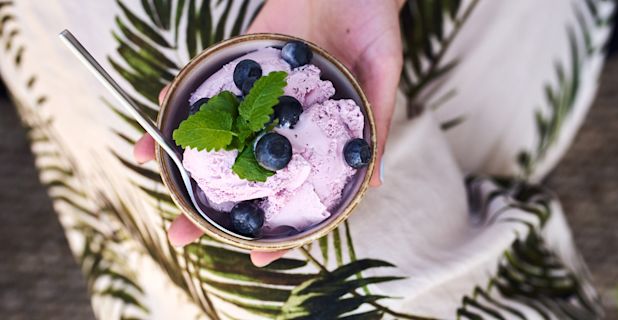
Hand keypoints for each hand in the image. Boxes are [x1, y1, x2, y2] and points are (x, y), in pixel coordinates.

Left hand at [134, 0, 403, 265]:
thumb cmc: (375, 26)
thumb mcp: (383, 77)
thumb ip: (376, 127)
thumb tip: (373, 182)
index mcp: (319, 135)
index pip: (294, 189)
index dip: (278, 224)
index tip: (257, 257)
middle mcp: (286, 121)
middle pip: (246, 170)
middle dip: (213, 202)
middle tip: (184, 232)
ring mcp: (261, 94)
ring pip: (221, 134)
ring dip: (189, 158)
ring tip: (158, 181)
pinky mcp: (244, 62)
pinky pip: (210, 87)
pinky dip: (183, 102)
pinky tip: (159, 121)